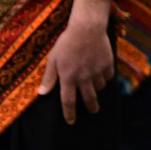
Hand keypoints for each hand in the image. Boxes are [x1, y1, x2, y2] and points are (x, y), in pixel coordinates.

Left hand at [38, 0, 114, 124]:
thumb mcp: (53, 59)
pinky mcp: (108, 64)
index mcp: (68, 78)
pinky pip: (108, 76)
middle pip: (89, 99)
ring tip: (95, 85)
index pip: (68, 102)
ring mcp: (97, 71)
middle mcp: (84, 78)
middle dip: (91, 108)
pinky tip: (102, 73)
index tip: (71, 122)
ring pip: (99, 87)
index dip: (69, 114)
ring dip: (97, 88)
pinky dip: (106, 77)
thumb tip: (41, 94)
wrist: (87, 28)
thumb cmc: (67, 42)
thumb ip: (49, 77)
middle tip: (93, 111)